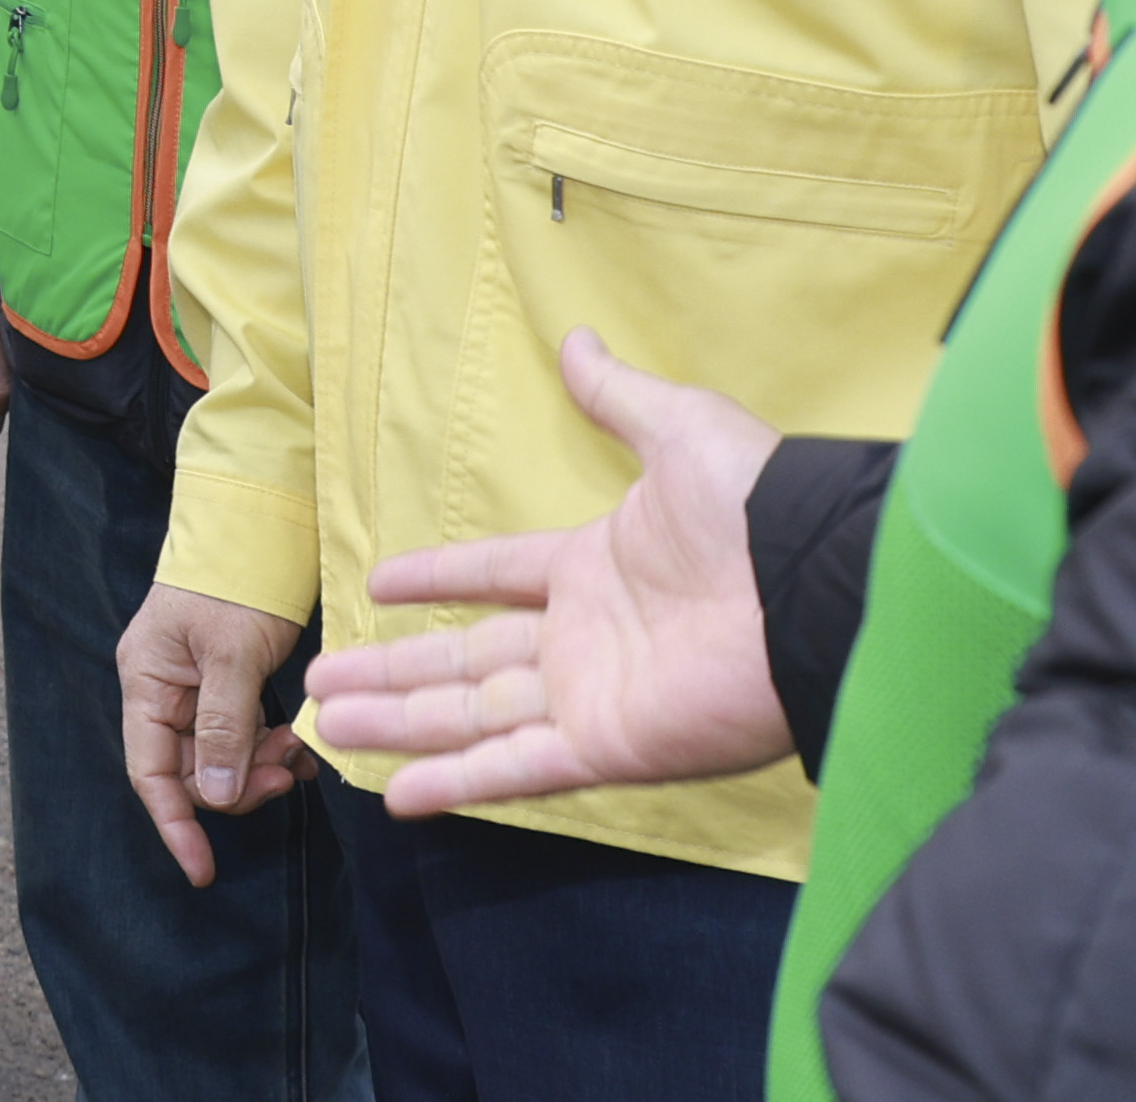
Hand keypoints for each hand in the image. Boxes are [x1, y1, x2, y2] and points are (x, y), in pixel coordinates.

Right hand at [119, 581, 313, 885]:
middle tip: (285, 777)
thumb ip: (221, 725)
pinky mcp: (226, 689)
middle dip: (235, 787)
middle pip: (188, 773)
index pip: (149, 772)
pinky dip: (269, 749)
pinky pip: (242, 740)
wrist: (259, 531)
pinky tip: (297, 742)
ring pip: (220, 761)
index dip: (174, 825)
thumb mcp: (231, 653)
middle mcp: (163, 694)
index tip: (202, 870)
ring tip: (296, 751)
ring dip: (258, 768)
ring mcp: (194, 693)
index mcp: (146, 683)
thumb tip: (212, 796)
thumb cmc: (235, 582)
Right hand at [304, 328, 792, 812]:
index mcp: (593, 568)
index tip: (376, 584)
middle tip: (319, 681)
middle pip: (463, 659)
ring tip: (326, 724)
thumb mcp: (680, 431)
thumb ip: (618, 399)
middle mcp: (581, 638)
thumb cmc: (756, 507)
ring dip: (398, 724)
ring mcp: (590, 696)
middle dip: (391, 672)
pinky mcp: (608, 745)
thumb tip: (578, 341)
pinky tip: (399, 794)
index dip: (438, 578)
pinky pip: (518, 767)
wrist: (816, 584)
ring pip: (470, 715)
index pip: (494, 575)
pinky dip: (459, 782)